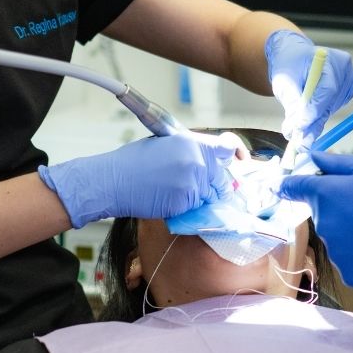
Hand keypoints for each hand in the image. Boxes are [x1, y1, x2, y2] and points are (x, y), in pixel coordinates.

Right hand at [38, 131, 242, 228]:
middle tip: (197, 188)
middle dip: (214, 185)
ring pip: (209, 196)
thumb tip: (211, 161)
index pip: (226, 149)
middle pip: (221, 178)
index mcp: (191, 142)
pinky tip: (168, 201)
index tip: (239, 161)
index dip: (235, 155)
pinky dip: (188, 209)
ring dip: (200, 199)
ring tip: (174, 193)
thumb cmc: (134, 161)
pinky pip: (196, 209)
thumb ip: (191, 152)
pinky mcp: (184, 203)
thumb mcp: (165, 144)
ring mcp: (192, 183)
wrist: (113, 180)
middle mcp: (196, 161)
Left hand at [265, 30, 352, 140]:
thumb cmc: (289, 63)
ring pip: (330, 109)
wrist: (294, 55)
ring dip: (314, 122)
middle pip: (330, 103)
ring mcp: (347, 80)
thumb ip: (292, 104)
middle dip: (312, 123)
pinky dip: (319, 116)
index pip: (327, 90)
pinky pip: (332, 109)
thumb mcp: (284, 81)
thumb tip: (296, 129)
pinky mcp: (346, 91)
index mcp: (331, 59)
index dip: (314, 110)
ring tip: (298, 134)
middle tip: (299, 141)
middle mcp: (344, 70)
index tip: (301, 126)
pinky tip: (308, 118)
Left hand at [279, 152, 352, 288]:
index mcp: (328, 194)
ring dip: (351, 231)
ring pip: (336, 236)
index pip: (294, 187)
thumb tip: (314, 156)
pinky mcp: (349, 273)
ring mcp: (336, 251)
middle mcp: (325, 223)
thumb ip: (338, 163)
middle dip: (339, 206)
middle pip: (322, 211)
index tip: (282, 185)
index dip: (289, 184)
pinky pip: (348, 258)